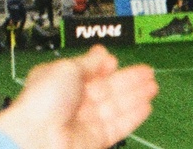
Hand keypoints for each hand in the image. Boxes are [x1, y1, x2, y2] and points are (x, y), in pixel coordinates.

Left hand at [0, 47, 156, 148]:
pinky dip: (134, 116)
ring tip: (153, 85)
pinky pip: (119, 125)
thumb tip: (101, 53)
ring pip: (116, 106)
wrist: (40, 135)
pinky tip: (146, 105)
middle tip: (147, 71)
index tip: (117, 60)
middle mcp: (73, 101)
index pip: (88, 71)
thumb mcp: (67, 68)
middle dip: (128, 79)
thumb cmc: (44, 99)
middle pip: (106, 88)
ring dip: (135, 95)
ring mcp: (85, 121)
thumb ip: (89, 62)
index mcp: (61, 81)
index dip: (103, 66)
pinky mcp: (97, 138)